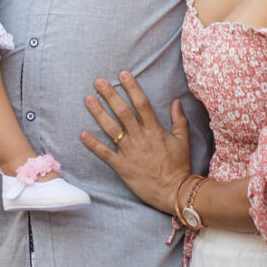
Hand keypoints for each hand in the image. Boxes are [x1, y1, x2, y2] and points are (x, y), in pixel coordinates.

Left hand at [80, 71, 190, 218]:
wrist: (175, 193)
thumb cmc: (180, 167)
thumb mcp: (183, 141)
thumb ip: (179, 120)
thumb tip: (176, 101)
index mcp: (155, 130)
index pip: (142, 104)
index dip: (132, 88)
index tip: (122, 74)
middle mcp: (141, 138)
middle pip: (123, 112)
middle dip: (110, 96)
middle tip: (99, 81)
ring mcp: (130, 153)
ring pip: (112, 129)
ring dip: (99, 114)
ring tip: (88, 99)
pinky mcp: (123, 167)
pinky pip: (106, 154)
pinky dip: (94, 145)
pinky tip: (83, 134)